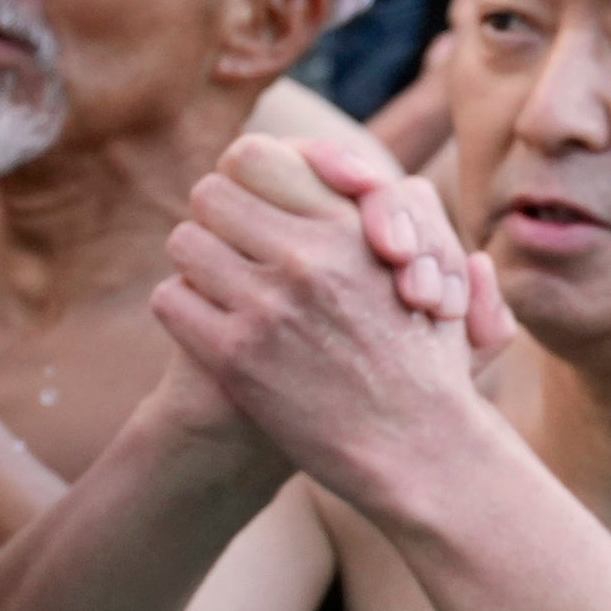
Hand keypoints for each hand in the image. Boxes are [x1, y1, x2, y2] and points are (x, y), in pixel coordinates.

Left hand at [152, 135, 500, 508]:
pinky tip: (214, 332)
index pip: (257, 158)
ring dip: (198, 267)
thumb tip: (378, 188)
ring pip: (183, 244)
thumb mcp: (440, 280)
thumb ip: (413, 224)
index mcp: (353, 229)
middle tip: (231, 251)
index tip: (256, 206)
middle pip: (210, 195)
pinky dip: (186, 313)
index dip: (247, 179)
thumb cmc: (434, 370)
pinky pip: (171, 300)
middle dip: (217, 221)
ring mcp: (270, 306)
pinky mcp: (236, 356)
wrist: (421, 453)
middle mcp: (310, 258)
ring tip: (222, 292)